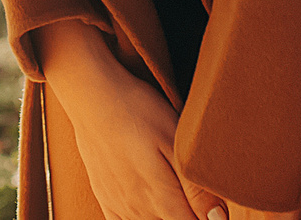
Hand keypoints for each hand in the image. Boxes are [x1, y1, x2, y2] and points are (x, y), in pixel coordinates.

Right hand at [38, 22, 213, 219]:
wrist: (90, 93)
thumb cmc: (137, 110)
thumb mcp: (175, 142)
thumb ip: (196, 188)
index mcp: (163, 200)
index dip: (208, 214)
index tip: (210, 199)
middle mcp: (140, 211)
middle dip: (188, 210)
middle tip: (185, 178)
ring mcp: (120, 206)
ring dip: (165, 211)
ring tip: (167, 180)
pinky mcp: (105, 198)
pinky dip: (141, 216)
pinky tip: (147, 200)